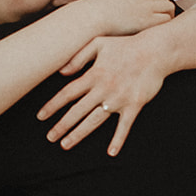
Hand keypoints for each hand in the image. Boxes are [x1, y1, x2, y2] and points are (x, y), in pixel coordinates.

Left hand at [37, 33, 167, 154]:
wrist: (155, 51)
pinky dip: (118, 140)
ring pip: (94, 121)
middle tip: (50, 137)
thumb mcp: (99, 43)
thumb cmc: (126, 45)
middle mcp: (102, 89)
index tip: (41, 117)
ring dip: (79, 134)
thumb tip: (61, 72)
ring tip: (66, 144)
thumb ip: (78, 56)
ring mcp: (118, 99)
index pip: (67, 93)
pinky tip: (111, 152)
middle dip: (61, 125)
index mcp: (93, 75)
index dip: (53, 106)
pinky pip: (124, 126)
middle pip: (77, 111)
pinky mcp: (134, 105)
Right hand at [83, 0, 173, 35]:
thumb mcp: (104, 1)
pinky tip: (161, 35)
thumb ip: (113, 2)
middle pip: (163, 0)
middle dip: (163, 11)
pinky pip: (166, 19)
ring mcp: (147, 6)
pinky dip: (167, 26)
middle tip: (161, 26)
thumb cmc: (93, 13)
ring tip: (163, 32)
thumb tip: (109, 9)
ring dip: (167, 18)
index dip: (154, 7)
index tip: (152, 17)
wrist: (92, 17)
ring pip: (169, 8)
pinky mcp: (149, 19)